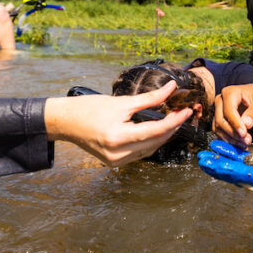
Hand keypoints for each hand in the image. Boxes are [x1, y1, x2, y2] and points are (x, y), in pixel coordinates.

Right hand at [44, 80, 191, 165]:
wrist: (66, 122)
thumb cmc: (89, 109)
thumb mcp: (121, 102)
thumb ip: (149, 98)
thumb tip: (171, 89)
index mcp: (118, 137)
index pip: (155, 131)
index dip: (174, 121)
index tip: (187, 112)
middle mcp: (117, 154)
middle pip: (154, 143)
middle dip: (171, 129)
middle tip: (182, 114)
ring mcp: (116, 161)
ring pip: (149, 150)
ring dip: (161, 136)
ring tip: (172, 120)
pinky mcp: (114, 163)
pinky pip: (139, 154)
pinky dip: (149, 143)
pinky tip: (155, 131)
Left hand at [197, 140, 252, 208]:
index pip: (247, 178)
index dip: (230, 171)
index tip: (215, 163)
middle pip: (237, 176)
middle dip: (219, 168)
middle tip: (201, 158)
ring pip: (239, 170)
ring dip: (223, 163)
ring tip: (206, 155)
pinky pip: (247, 165)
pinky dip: (234, 159)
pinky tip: (224, 151)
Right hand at [213, 83, 252, 146]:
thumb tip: (246, 124)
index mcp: (230, 92)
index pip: (228, 110)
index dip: (235, 124)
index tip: (244, 133)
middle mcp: (221, 100)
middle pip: (221, 120)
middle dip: (233, 133)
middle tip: (246, 140)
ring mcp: (219, 110)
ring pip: (218, 128)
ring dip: (231, 139)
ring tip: (245, 143)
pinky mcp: (220, 119)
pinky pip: (220, 132)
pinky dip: (229, 139)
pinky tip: (240, 144)